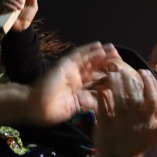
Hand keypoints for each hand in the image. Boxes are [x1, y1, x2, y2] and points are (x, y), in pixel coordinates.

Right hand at [0, 0, 37, 31]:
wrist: (23, 26)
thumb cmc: (27, 17)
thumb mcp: (33, 7)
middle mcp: (10, 0)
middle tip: (22, 3)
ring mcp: (5, 5)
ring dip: (15, 3)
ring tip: (20, 9)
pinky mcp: (1, 10)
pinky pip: (3, 4)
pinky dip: (10, 6)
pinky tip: (15, 10)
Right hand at [0, 42, 118, 125]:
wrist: (36, 107)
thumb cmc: (52, 110)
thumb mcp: (74, 107)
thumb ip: (86, 102)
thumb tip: (99, 101)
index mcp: (78, 88)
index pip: (96, 78)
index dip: (108, 74)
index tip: (121, 71)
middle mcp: (75, 77)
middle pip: (94, 67)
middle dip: (106, 61)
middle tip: (119, 57)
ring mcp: (70, 70)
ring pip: (88, 59)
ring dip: (100, 53)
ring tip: (112, 48)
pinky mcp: (64, 65)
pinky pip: (77, 55)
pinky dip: (88, 50)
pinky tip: (98, 46)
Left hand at [94, 68, 156, 156]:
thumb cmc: (140, 143)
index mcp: (150, 119)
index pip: (154, 97)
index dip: (150, 83)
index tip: (144, 72)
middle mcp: (136, 118)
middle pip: (135, 94)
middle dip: (130, 79)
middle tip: (125, 68)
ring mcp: (120, 120)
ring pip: (119, 97)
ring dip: (116, 83)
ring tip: (113, 73)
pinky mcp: (105, 122)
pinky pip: (103, 106)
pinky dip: (103, 97)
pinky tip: (102, 88)